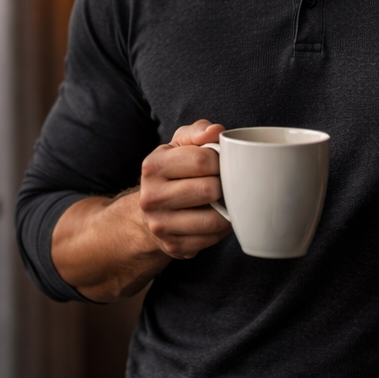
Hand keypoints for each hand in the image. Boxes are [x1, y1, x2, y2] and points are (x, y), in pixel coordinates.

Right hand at [134, 119, 231, 258]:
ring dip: (227, 211)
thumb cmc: (172, 173)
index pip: (202, 160)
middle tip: (224, 184)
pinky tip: (218, 219)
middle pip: (209, 190)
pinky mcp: (174, 246)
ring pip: (212, 219)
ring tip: (225, 202)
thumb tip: (216, 131)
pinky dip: (222, 230)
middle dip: (224, 186)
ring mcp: (160, 224)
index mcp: (153, 166)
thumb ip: (197, 132)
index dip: (220, 161)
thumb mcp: (179, 146)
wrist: (151, 212)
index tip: (220, 164)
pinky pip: (211, 239)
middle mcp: (151, 196)